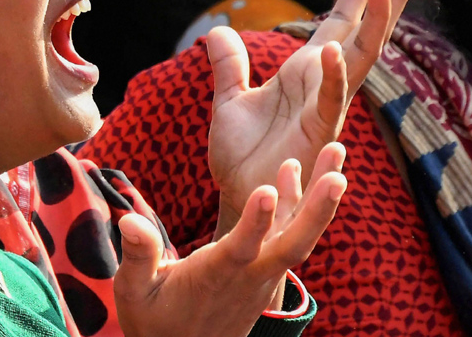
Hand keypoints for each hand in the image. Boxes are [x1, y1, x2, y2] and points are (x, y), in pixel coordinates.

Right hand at [114, 147, 347, 336]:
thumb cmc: (155, 322)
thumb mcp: (134, 293)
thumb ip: (139, 257)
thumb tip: (131, 220)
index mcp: (215, 277)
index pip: (240, 249)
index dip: (255, 223)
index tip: (266, 190)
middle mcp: (248, 275)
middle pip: (291, 245)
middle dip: (317, 210)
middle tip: (339, 175)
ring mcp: (262, 273)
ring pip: (298, 235)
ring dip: (319, 197)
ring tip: (337, 151)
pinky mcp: (264, 268)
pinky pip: (287, 233)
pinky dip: (297, 201)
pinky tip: (296, 168)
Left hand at [206, 0, 419, 230]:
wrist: (242, 205)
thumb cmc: (241, 160)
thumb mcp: (229, 101)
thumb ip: (229, 65)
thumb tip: (218, 30)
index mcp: (308, 74)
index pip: (339, 25)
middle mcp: (325, 87)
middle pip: (365, 33)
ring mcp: (327, 109)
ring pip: (358, 58)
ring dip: (374, 20)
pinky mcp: (318, 135)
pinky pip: (329, 99)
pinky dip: (331, 73)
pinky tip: (330, 46)